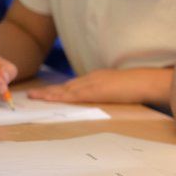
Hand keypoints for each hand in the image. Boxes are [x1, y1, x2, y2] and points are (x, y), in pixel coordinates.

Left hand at [27, 68, 166, 103]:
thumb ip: (108, 90)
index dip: (58, 89)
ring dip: (49, 93)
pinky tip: (49, 98)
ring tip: (33, 96)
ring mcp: (92, 83)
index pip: (73, 84)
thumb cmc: (138, 85)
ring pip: (65, 89)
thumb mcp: (119, 87)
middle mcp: (92, 78)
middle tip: (30, 94)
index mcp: (98, 77)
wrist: (146, 81)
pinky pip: (72, 95)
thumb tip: (102, 97)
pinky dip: (59, 96)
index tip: (45, 92)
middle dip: (48, 90)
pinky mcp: (94, 90)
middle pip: (66, 85)